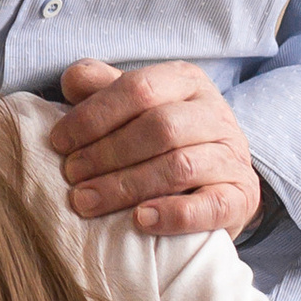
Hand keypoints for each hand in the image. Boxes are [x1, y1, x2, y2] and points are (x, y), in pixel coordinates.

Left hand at [50, 59, 259, 238]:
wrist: (216, 180)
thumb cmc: (160, 140)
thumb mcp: (133, 106)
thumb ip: (102, 89)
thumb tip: (74, 80)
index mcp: (185, 82)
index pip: (139, 88)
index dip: (93, 115)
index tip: (59, 142)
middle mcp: (214, 113)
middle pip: (160, 127)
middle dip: (106, 153)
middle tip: (70, 175)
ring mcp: (232, 156)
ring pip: (180, 166)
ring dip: (126, 185)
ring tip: (86, 202)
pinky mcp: (241, 197)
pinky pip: (212, 205)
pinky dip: (175, 214)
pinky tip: (140, 220)